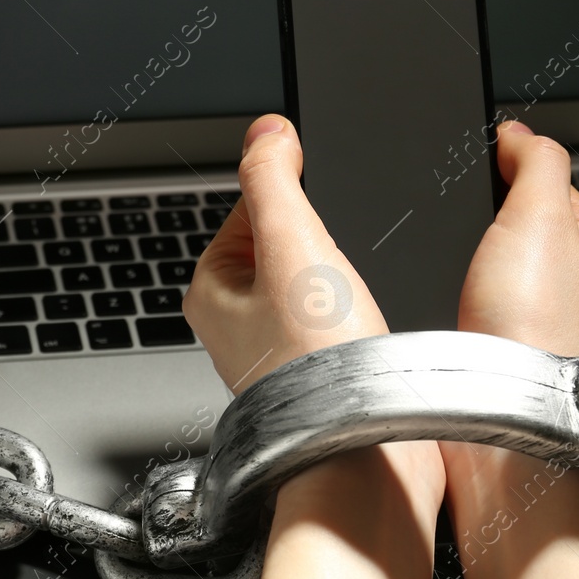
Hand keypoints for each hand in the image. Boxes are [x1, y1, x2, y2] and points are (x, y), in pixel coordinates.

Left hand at [187, 114, 445, 578]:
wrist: (362, 447)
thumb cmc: (318, 363)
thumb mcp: (292, 242)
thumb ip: (273, 176)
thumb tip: (267, 130)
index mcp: (209, 287)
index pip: (249, 206)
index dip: (294, 197)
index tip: (321, 213)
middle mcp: (233, 321)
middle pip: (287, 240)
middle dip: (324, 242)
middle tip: (340, 271)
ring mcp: (275, 349)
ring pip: (316, 280)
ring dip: (345, 280)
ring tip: (355, 306)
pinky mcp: (316, 371)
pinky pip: (339, 319)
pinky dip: (359, 314)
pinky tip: (370, 329)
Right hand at [458, 119, 578, 356]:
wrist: (508, 398)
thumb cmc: (537, 319)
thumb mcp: (540, 214)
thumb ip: (537, 161)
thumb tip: (520, 131)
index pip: (552, 179)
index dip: (513, 165)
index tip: (483, 163)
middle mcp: (572, 276)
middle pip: (521, 217)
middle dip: (490, 214)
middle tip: (475, 224)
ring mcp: (538, 307)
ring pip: (497, 257)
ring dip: (474, 255)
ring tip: (467, 263)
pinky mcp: (504, 334)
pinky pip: (480, 290)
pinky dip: (464, 286)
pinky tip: (458, 293)